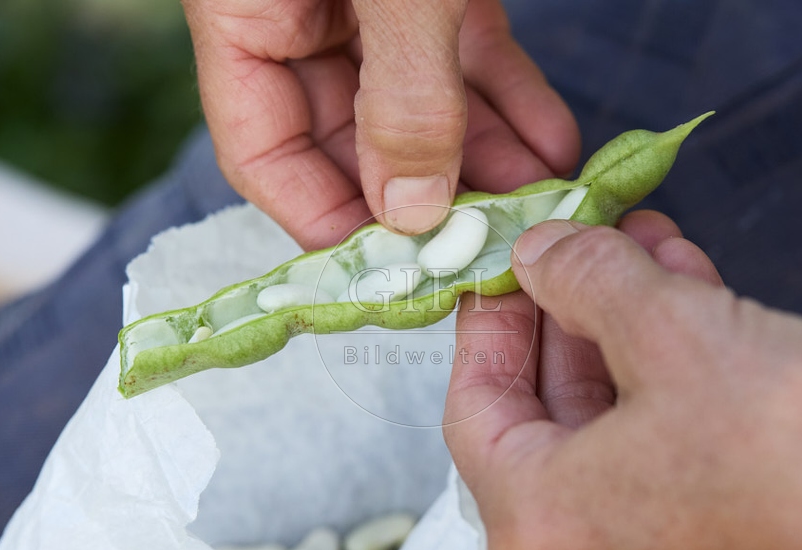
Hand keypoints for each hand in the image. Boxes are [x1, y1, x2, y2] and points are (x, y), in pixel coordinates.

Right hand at [183, 0, 578, 250]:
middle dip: (430, 194)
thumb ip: (402, 95)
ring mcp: (365, 3)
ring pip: (418, 108)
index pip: (266, 155)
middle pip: (352, 141)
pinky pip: (464, 59)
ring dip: (484, 158)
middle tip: (493, 240)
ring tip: (542, 204)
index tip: (396, 270)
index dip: (327, 223)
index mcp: (245, 14)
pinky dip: (510, 99)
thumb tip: (412, 212)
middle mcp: (298, 18)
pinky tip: (556, 142)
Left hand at [443, 211, 801, 549]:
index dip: (493, 320)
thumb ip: (584, 277)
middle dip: (576, 309)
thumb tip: (541, 253)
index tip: (507, 266)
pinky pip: (658, 456)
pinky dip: (669, 380)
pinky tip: (691, 303)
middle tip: (587, 241)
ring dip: (629, 331)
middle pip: (548, 412)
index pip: (475, 405)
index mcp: (538, 524)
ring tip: (647, 251)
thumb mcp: (674, 329)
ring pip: (611, 426)